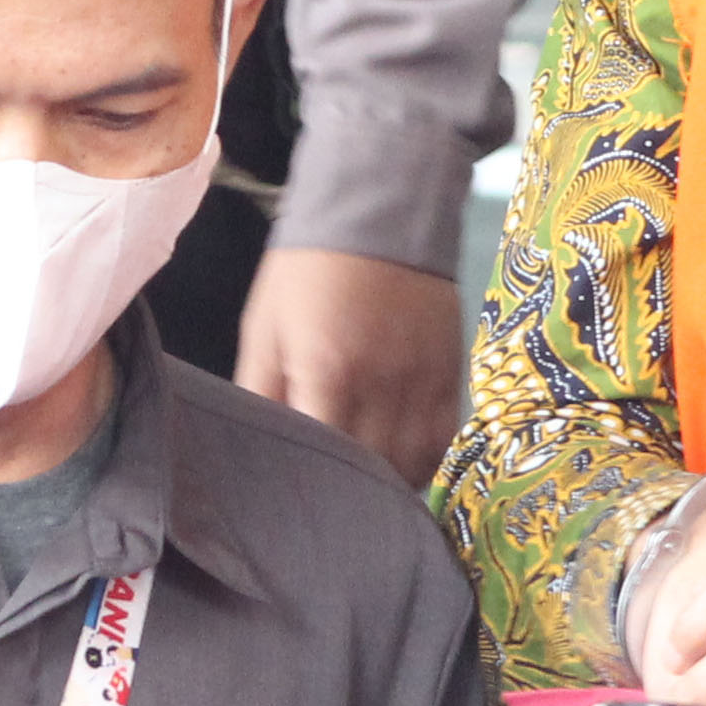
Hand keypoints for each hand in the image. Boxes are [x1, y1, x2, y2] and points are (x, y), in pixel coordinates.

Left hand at [233, 250, 460, 484]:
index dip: (314, 485)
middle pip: (375, 468)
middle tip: (329, 497)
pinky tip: (400, 460)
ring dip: (390, 481)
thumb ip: (258, 392)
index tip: (300, 495)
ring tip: (365, 484)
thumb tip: (254, 447)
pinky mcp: (451, 368)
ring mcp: (424, 376)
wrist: (380, 208)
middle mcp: (383, 380)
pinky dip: (424, 458)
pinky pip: (444, 436)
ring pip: (415, 461)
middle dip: (351, 490)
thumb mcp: (265, 327)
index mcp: (328, 369)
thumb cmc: (307, 271)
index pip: (327, 456)